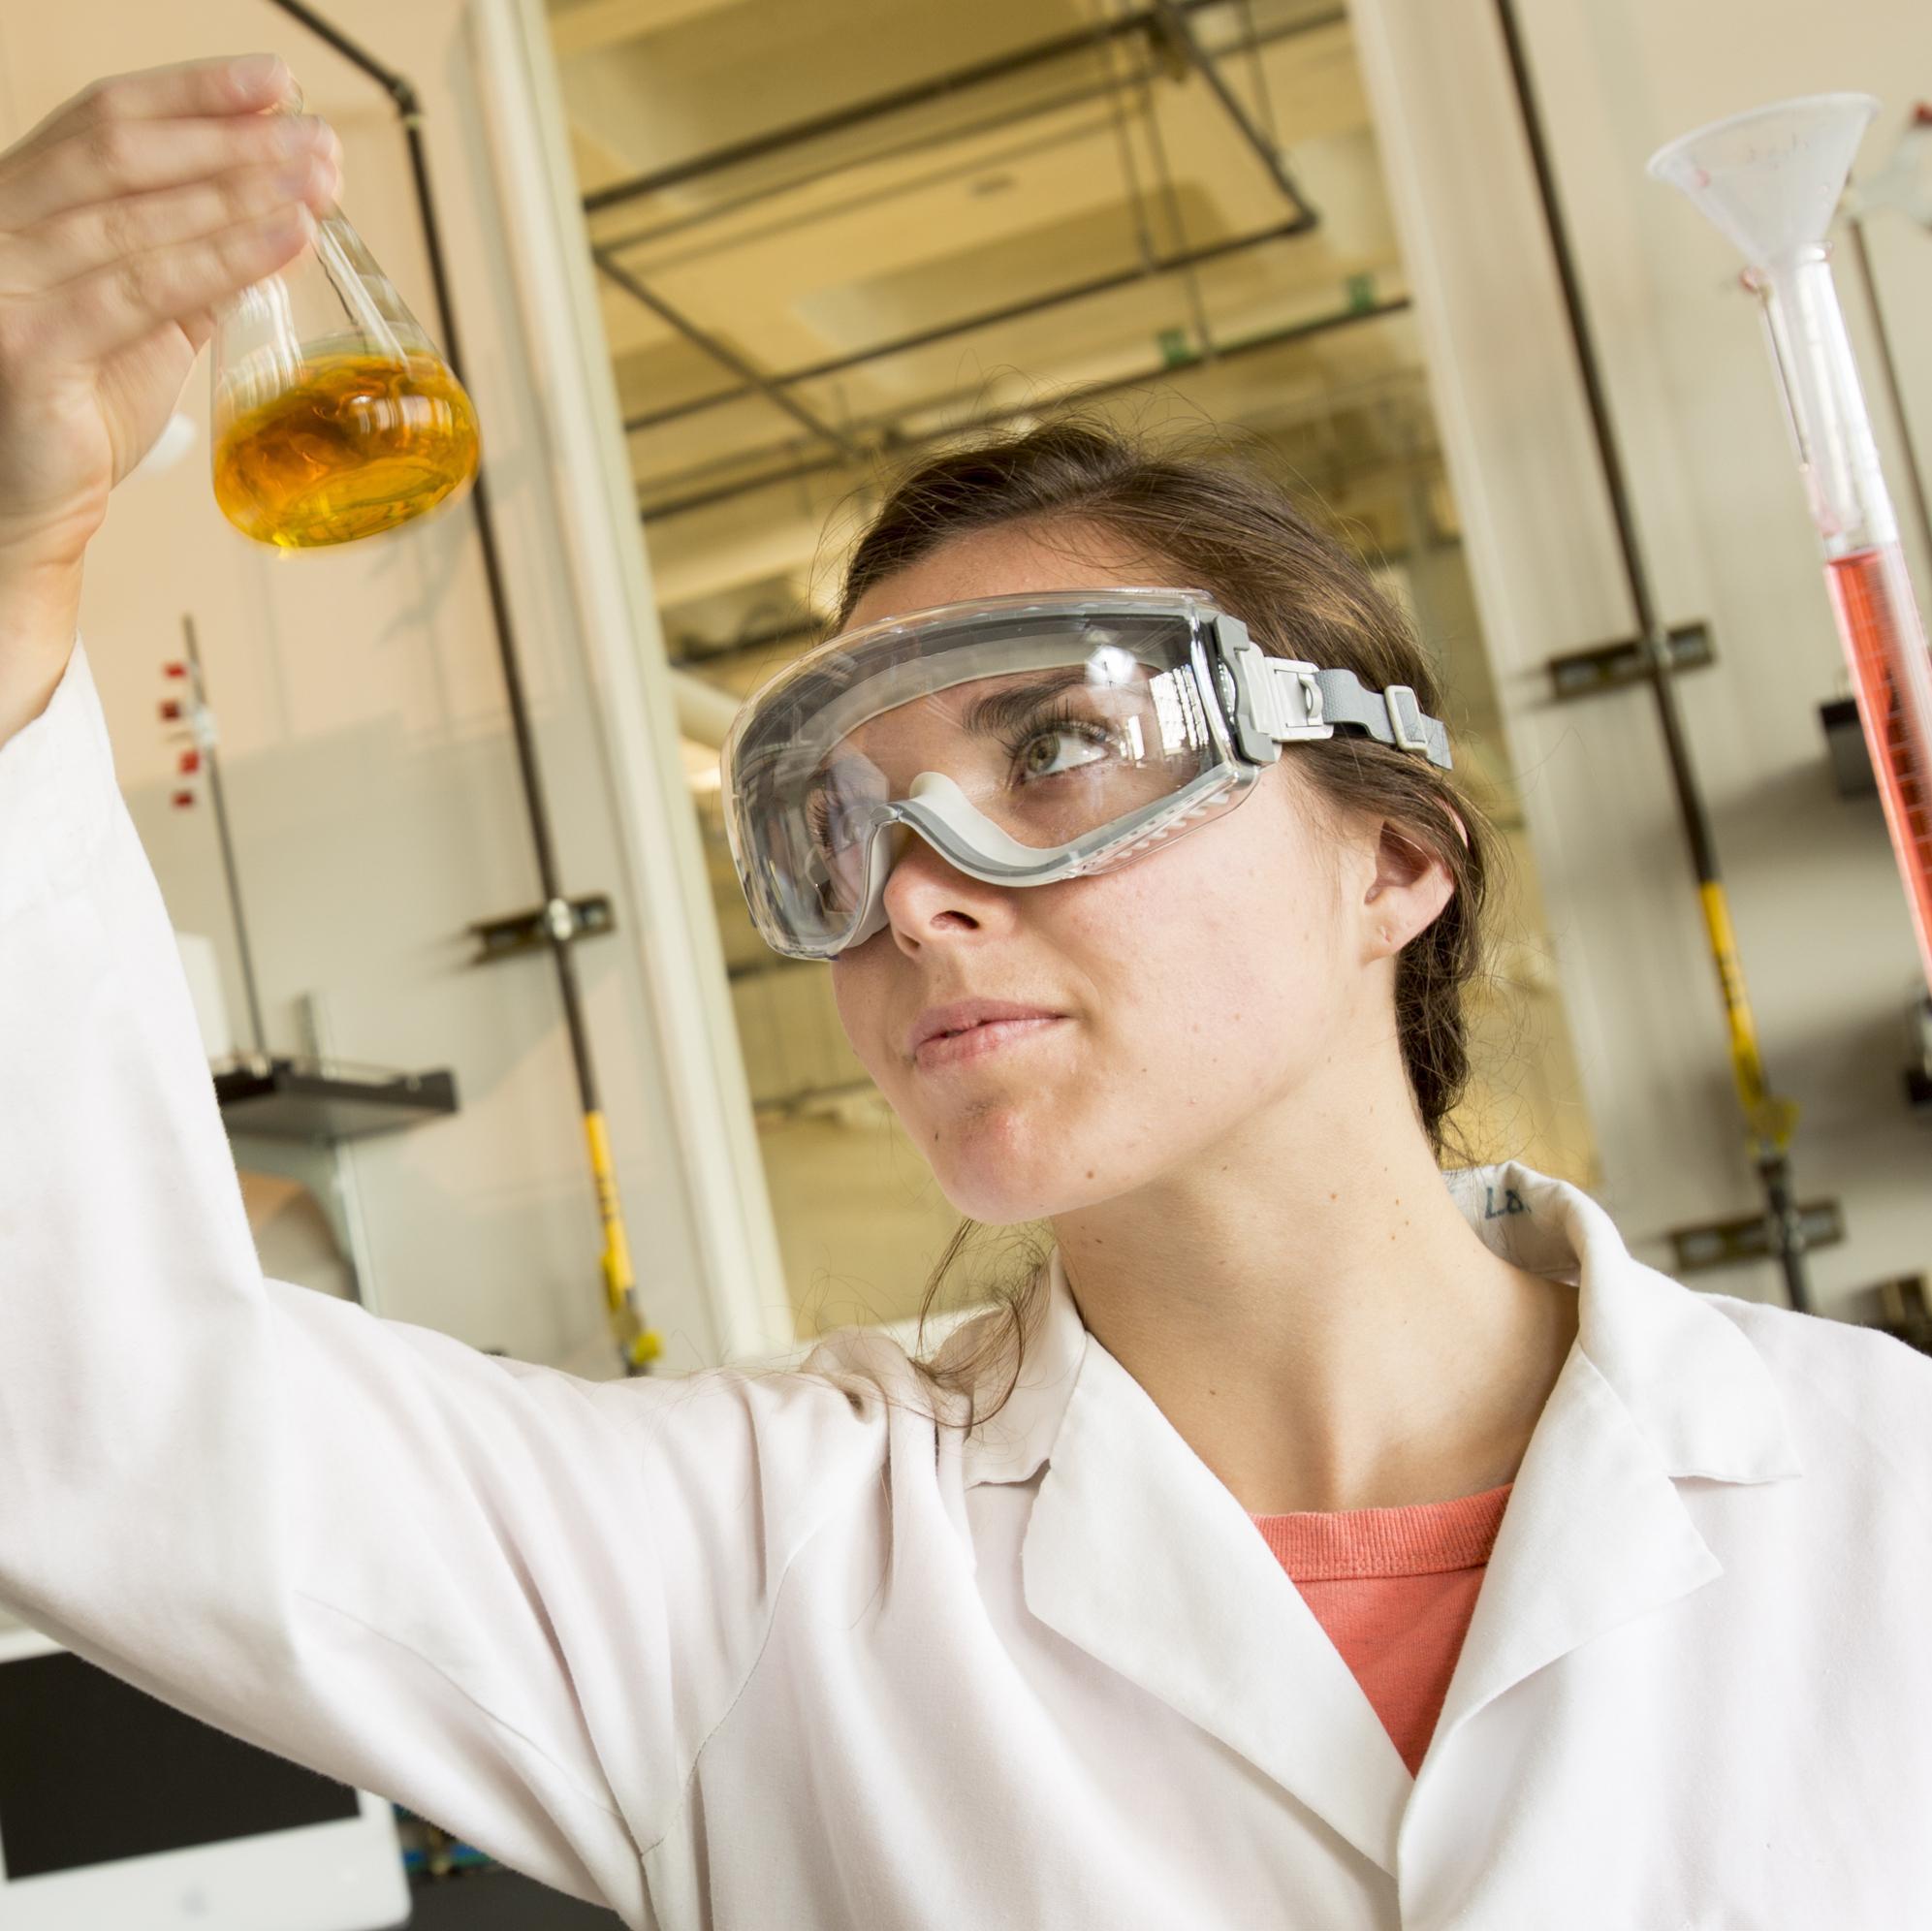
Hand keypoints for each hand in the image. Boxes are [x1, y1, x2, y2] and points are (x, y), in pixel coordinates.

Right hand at [0, 55, 339, 739]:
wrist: (23, 511)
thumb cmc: (72, 418)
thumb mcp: (140, 326)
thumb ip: (187, 270)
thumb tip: (270, 214)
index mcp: (19, 207)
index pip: (104, 121)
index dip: (194, 94)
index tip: (276, 84)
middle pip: (121, 154)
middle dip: (231, 141)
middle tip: (317, 142)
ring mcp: (5, 285)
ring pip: (135, 217)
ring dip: (240, 194)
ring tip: (318, 185)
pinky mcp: (29, 349)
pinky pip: (141, 293)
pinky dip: (223, 261)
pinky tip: (286, 241)